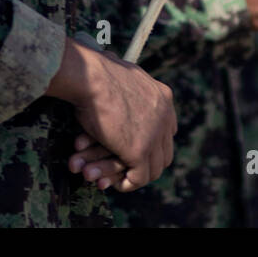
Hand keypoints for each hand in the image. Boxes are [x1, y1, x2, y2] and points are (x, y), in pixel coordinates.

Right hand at [47, 39, 175, 191]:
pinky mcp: (139, 151)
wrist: (90, 76)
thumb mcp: (122, 76)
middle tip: (127, 169)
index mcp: (163, 97)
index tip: (133, 147)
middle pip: (164, 152)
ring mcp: (154, 135)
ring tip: (118, 179)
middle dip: (146, 163)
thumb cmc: (95, 73)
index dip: (152, 142)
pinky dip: (126, 183)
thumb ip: (128, 89)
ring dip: (133, 176)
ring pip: (152, 168)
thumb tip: (117, 76)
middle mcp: (165, 116)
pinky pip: (138, 177)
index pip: (167, 129)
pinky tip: (111, 182)